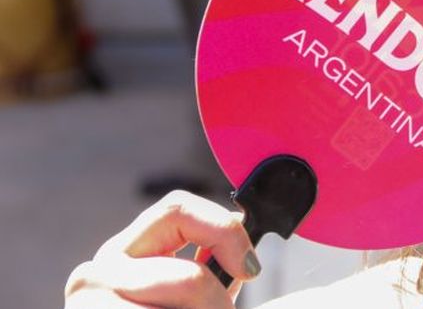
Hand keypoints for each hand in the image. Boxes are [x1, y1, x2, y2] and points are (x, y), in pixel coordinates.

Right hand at [64, 190, 260, 307]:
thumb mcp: (183, 296)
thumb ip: (208, 263)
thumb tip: (237, 228)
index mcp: (121, 252)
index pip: (177, 209)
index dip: (224, 232)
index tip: (250, 268)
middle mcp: (94, 275)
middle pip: (190, 279)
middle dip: (218, 307)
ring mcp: (88, 307)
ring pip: (185, 301)